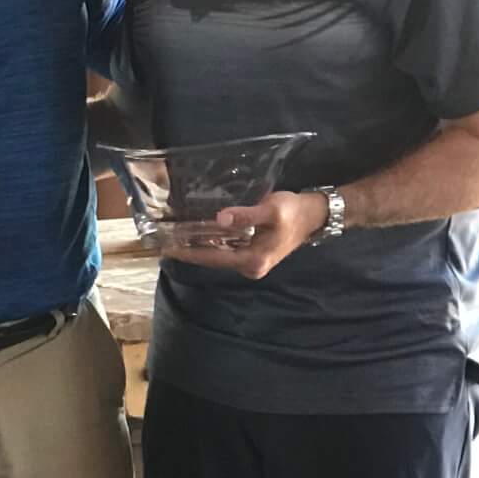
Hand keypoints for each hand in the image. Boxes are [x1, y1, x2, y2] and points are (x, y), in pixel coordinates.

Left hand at [167, 189, 328, 279]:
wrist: (314, 215)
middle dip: (189, 250)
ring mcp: (250, 262)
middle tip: (164, 240)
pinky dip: (211, 243)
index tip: (166, 247)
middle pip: (212, 259)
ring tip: (174, 236)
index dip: (188, 252)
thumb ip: (246, 215)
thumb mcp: (271, 210)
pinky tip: (197, 233)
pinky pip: (225, 250)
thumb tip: (220, 218)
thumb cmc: (293, 212)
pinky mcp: (251, 253)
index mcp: (252, 260)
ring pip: (218, 255)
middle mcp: (249, 266)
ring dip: (198, 247)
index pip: (212, 258)